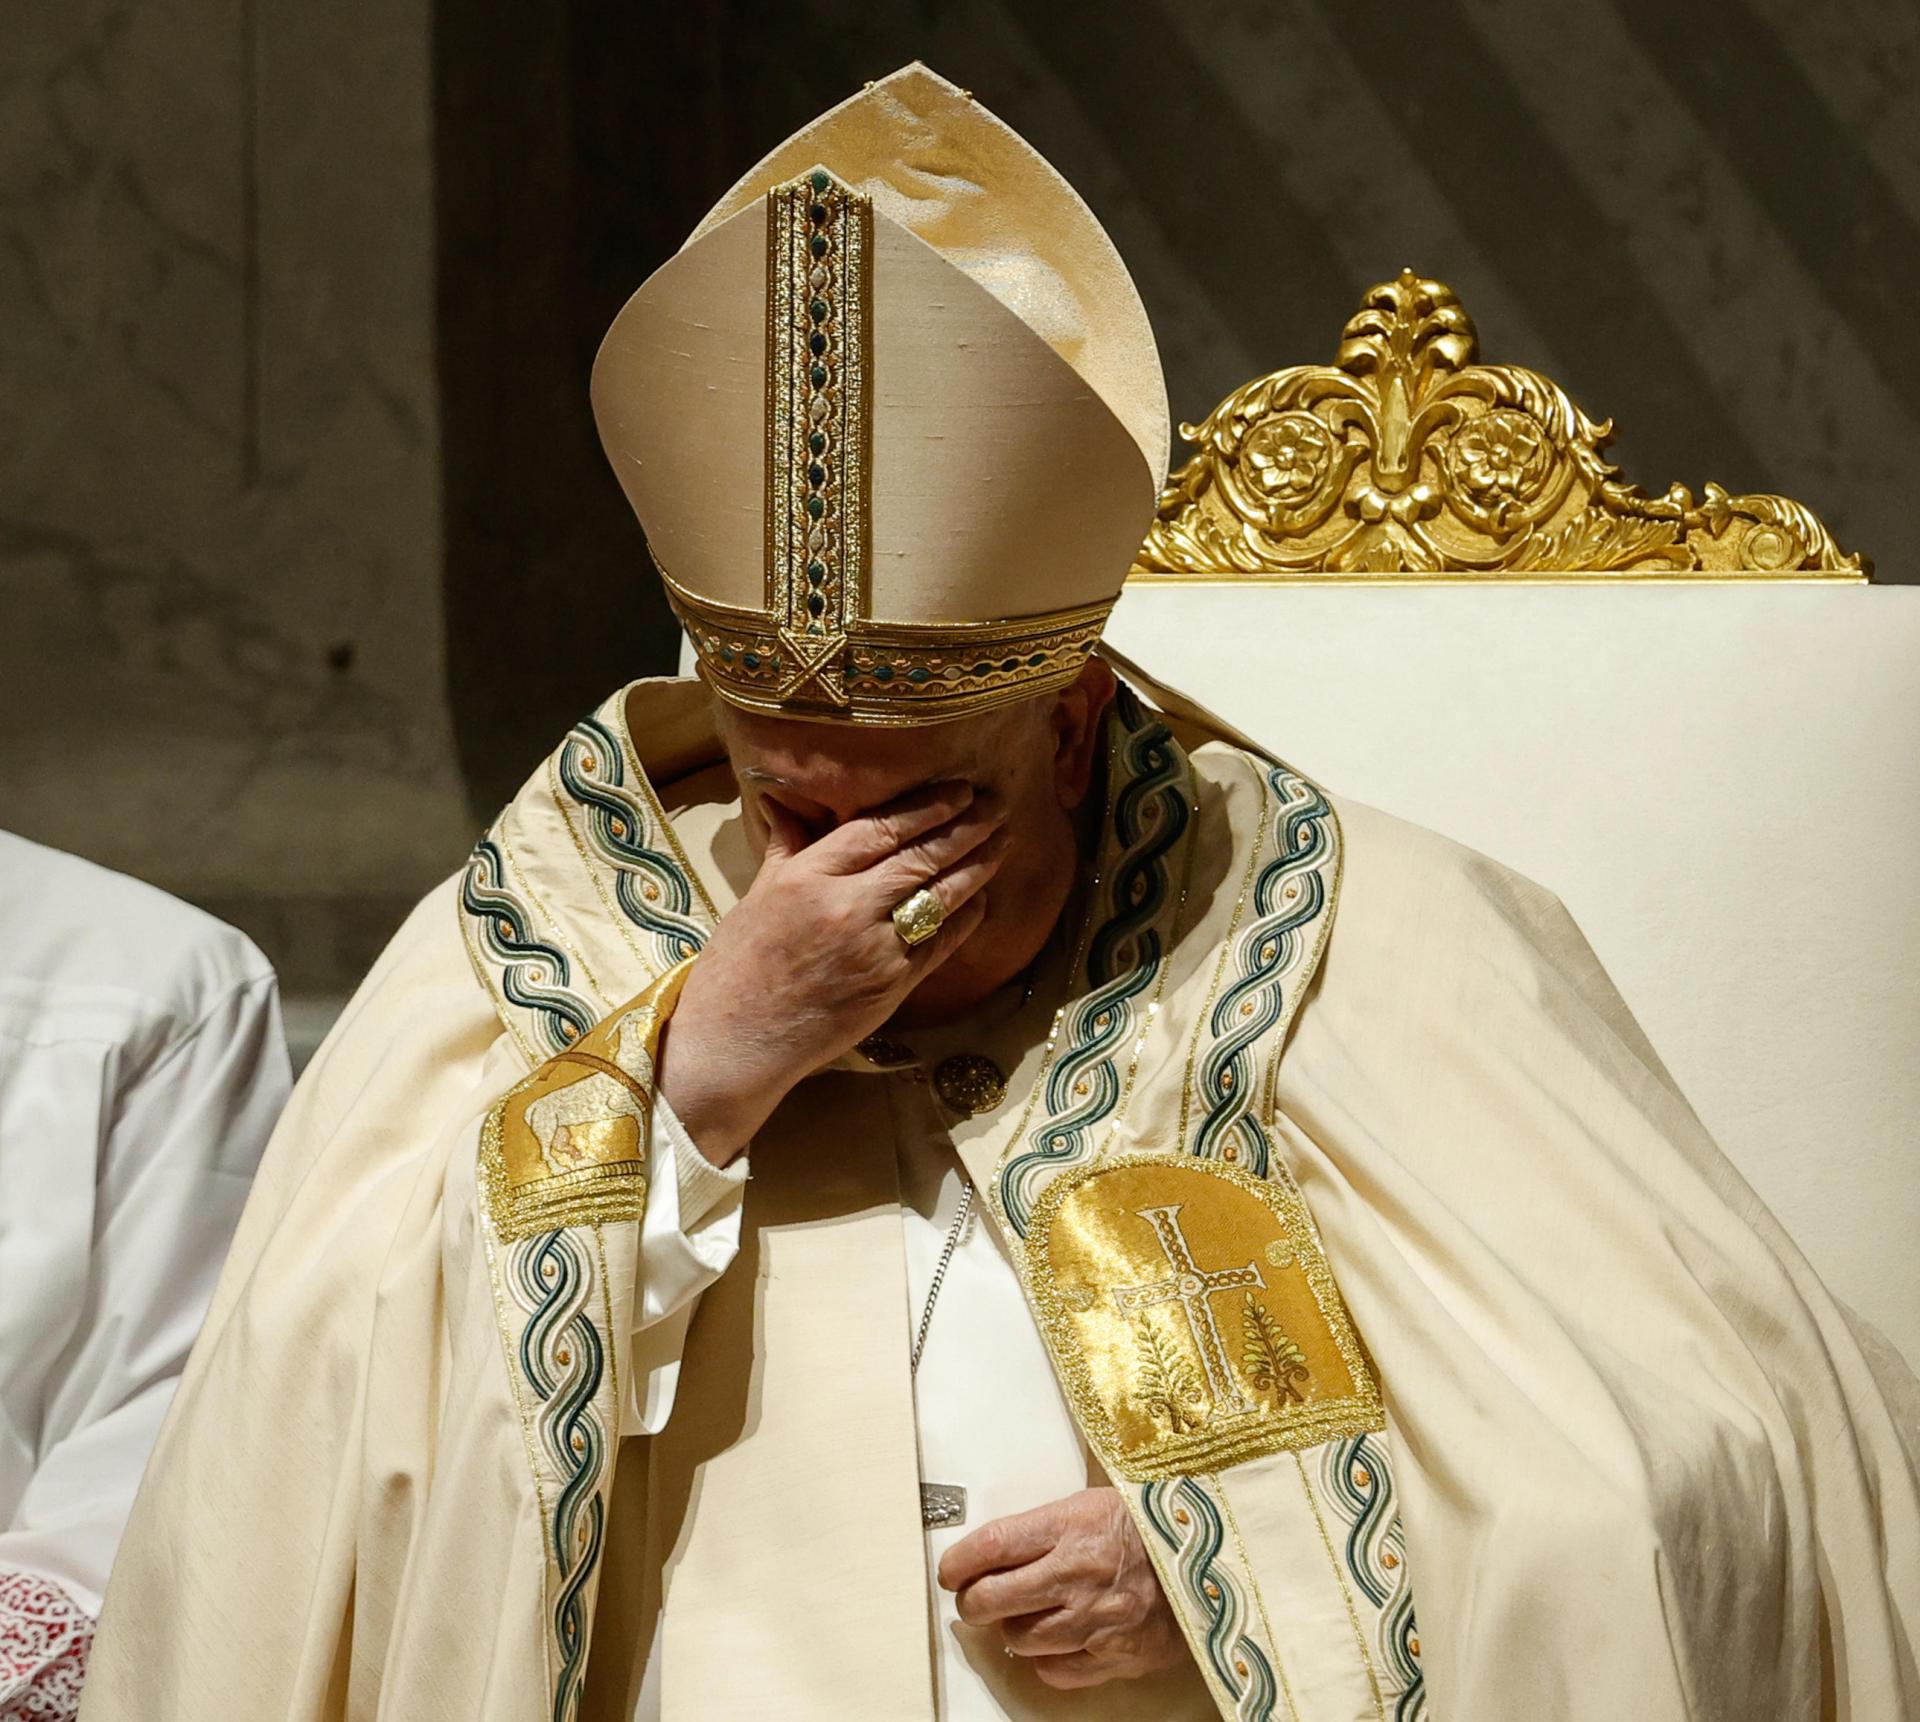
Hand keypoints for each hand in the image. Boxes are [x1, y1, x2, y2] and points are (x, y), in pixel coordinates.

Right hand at [657, 779, 1008, 1161]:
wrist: (737, 1040)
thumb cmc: (737, 967)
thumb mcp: (755, 896)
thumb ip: (787, 848)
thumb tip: (785, 803)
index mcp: (806, 877)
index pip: (879, 829)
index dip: (925, 807)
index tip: (958, 790)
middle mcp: (845, 907)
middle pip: (918, 858)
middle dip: (964, 828)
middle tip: (995, 806)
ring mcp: (873, 948)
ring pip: (938, 897)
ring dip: (975, 867)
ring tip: (1000, 843)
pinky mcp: (891, 986)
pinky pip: (940, 943)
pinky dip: (964, 918)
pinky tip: (980, 898)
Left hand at [938, 1487, 1187, 1689]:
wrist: (1218, 1556)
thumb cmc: (1154, 1522)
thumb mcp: (1097, 1497)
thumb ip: (1047, 1520)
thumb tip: (995, 1540)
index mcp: (1071, 1524)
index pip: (991, 1546)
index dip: (958, 1562)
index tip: (950, 1569)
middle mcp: (1077, 1574)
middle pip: (993, 1599)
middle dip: (973, 1599)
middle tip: (974, 1594)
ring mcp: (1096, 1620)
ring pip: (1021, 1639)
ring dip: (1013, 1629)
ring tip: (1023, 1613)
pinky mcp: (1116, 1656)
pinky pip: (1057, 1672)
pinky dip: (1049, 1660)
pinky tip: (1056, 1639)